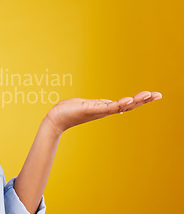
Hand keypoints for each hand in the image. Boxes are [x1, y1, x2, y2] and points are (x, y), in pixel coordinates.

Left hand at [44, 91, 161, 134]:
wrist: (56, 119)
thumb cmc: (69, 111)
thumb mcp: (88, 104)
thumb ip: (99, 104)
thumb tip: (109, 103)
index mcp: (105, 108)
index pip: (126, 104)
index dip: (140, 100)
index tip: (153, 95)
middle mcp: (104, 111)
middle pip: (128, 105)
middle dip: (143, 101)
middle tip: (158, 95)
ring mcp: (99, 111)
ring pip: (121, 106)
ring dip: (135, 101)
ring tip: (148, 95)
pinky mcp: (91, 110)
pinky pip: (107, 107)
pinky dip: (118, 104)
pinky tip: (127, 101)